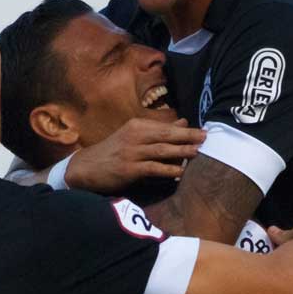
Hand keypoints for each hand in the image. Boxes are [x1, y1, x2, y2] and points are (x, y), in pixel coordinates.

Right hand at [64, 118, 205, 192]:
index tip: (204, 131)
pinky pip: (153, 168)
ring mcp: (131, 152)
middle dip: (188, 136)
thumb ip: (159, 130)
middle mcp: (134, 136)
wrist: (85, 167)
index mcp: (137, 125)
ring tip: (198, 153)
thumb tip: (183, 121)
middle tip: (206, 138)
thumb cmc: (113, 151)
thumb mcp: (134, 136)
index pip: (166, 126)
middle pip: (166, 135)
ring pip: (162, 150)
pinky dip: (168, 170)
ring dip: (181, 151)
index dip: (185, 129)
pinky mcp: (129, 169)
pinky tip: (181, 172)